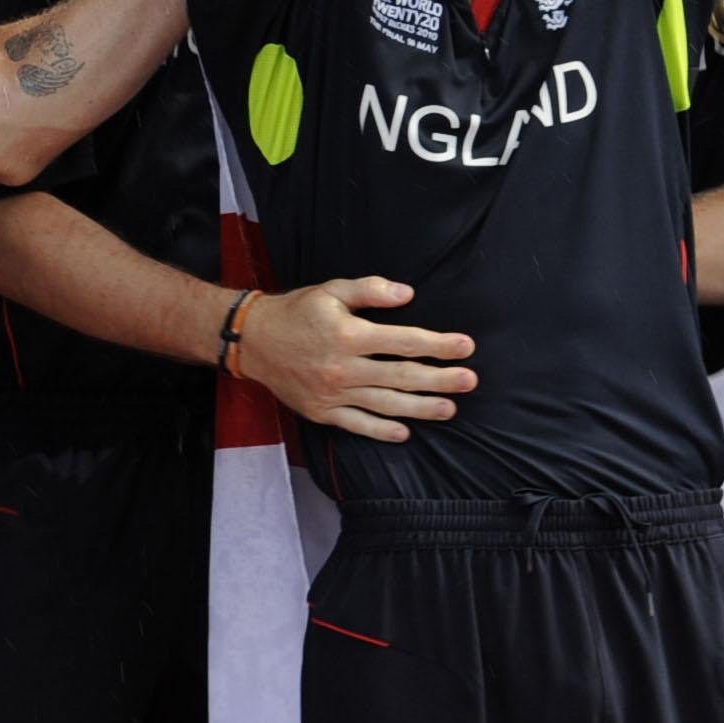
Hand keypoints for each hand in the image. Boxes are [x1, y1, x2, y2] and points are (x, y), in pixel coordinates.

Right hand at [234, 276, 476, 442]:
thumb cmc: (296, 311)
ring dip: (421, 407)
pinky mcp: (322, 412)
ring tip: (449, 408)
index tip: (466, 346)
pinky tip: (405, 433)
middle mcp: (344, 368)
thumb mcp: (331, 290)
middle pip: (402, 376)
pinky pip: (358, 425)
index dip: (438, 344)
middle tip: (470, 381)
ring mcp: (333, 394)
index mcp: (349, 335)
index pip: (404, 342)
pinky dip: (382, 431)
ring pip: (386, 404)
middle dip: (440, 379)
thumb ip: (370, 289)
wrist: (252, 341)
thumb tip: (408, 294)